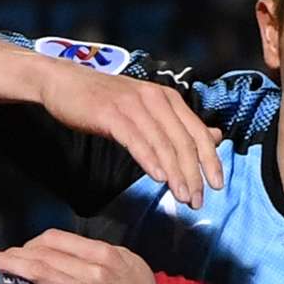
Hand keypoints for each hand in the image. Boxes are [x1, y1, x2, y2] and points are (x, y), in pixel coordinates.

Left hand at [0, 229, 170, 283]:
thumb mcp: (130, 265)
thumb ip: (101, 255)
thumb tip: (71, 251)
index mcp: (104, 255)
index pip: (55, 239)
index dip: (31, 243)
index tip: (21, 250)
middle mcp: (93, 272)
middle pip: (41, 254)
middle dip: (12, 254)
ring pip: (37, 276)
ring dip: (8, 271)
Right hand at [34, 58, 224, 209]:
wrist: (64, 83)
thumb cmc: (105, 100)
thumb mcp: (147, 108)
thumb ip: (179, 124)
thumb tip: (214, 136)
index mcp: (168, 98)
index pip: (197, 132)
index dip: (211, 160)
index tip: (218, 186)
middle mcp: (155, 98)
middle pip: (183, 141)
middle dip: (194, 174)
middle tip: (198, 201)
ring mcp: (133, 105)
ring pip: (163, 143)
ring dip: (175, 173)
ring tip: (182, 197)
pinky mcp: (112, 114)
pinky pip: (136, 140)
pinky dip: (150, 160)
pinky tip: (158, 178)